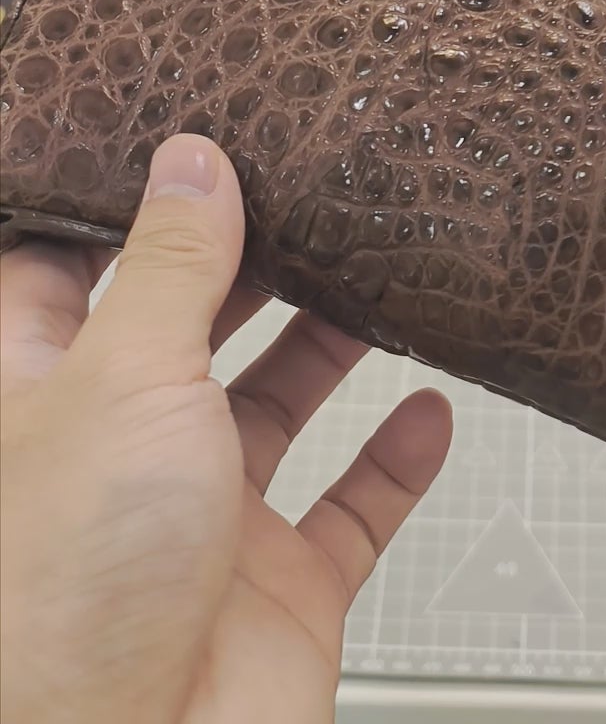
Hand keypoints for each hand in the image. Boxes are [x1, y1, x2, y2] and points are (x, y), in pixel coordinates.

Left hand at [0, 137, 452, 723]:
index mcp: (44, 391)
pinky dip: (395, 459)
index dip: (118, 202)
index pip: (64, 268)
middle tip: (307, 185)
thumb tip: (191, 163)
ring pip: (275, 403)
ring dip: (329, 341)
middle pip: (189, 324)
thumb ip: (169, 266)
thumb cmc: (68, 601)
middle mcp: (120, 449)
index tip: (183, 136)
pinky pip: (350, 508)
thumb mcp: (123, 378)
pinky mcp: (276, 588)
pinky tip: (428, 410)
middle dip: (246, 257)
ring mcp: (201, 520)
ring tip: (378, 269)